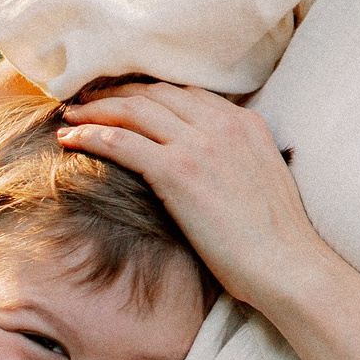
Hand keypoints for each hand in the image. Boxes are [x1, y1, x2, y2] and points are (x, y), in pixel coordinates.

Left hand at [58, 85, 331, 310]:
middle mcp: (223, 124)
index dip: (148, 92)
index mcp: (246, 123)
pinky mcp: (178, 171)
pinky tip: (69, 139)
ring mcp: (200, 144)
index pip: (186, 93)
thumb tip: (209, 170)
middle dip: (116, 93)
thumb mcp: (262, 181)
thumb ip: (235, 160)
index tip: (123, 99)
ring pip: (134, 109)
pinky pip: (121, 141)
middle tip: (87, 101)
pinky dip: (90, 135)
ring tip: (71, 115)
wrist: (289, 266)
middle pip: (156, 92)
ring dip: (96, 108)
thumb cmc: (277, 241)